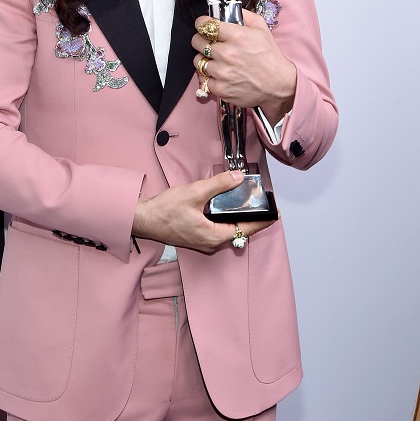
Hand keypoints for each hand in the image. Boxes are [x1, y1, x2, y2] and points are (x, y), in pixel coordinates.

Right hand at [132, 171, 275, 253]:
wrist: (144, 219)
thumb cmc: (165, 210)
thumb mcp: (194, 192)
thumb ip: (218, 184)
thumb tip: (238, 177)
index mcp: (214, 236)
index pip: (247, 229)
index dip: (263, 220)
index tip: (275, 213)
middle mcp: (211, 243)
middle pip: (240, 231)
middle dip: (253, 218)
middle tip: (263, 204)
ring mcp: (204, 242)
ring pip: (229, 231)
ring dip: (238, 218)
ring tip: (248, 204)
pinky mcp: (197, 237)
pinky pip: (219, 230)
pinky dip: (226, 220)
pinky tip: (226, 208)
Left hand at [192, 11, 296, 125]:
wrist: (278, 85)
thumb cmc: (270, 56)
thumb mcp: (262, 28)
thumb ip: (244, 15)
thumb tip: (228, 9)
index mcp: (237, 36)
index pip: (205, 24)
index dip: (202, 23)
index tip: (203, 25)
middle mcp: (227, 53)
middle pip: (196, 41)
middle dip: (201, 40)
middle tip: (209, 42)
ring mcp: (222, 72)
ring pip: (197, 60)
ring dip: (204, 58)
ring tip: (215, 59)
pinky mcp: (220, 88)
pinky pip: (203, 78)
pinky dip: (208, 76)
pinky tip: (218, 73)